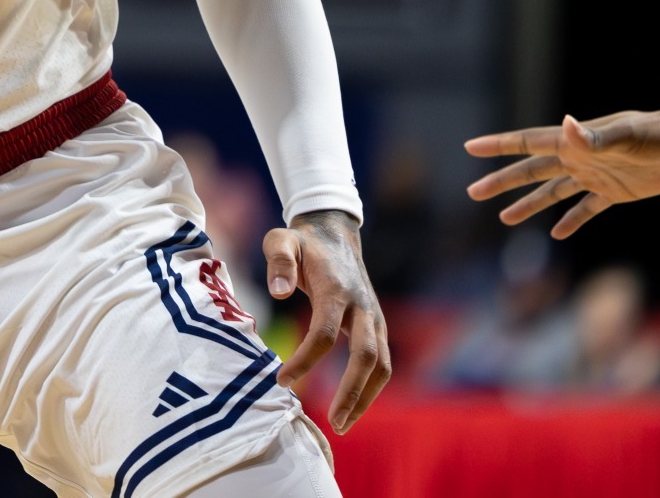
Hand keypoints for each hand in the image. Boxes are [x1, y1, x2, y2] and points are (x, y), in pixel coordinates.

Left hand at [263, 210, 389, 434]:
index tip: (281, 381)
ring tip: (342, 425)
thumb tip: (277, 293)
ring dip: (366, 397)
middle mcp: (362, 307)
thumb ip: (278, 261)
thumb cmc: (302, 242)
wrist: (336, 234)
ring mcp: (374, 318)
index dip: (305, 360)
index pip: (324, 333)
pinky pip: (381, 363)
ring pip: (381, 365)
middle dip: (352, 392)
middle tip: (333, 423)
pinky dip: (370, 388)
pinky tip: (351, 408)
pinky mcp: (377, 327)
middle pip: (366, 356)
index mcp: (337, 290)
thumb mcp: (282, 240)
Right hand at [465, 109, 659, 237]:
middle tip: (473, 192)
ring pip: (552, 192)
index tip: (469, 148)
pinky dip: (571, 220)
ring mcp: (595, 175)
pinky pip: (586, 209)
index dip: (499, 146)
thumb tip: (566, 125)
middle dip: (501, 181)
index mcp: (574, 143)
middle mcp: (578, 158)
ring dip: (528, 204)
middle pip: (531, 171)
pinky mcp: (615, 192)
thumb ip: (593, 136)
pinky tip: (558, 233)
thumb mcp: (626, 136)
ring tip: (504, 218)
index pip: (528, 144)